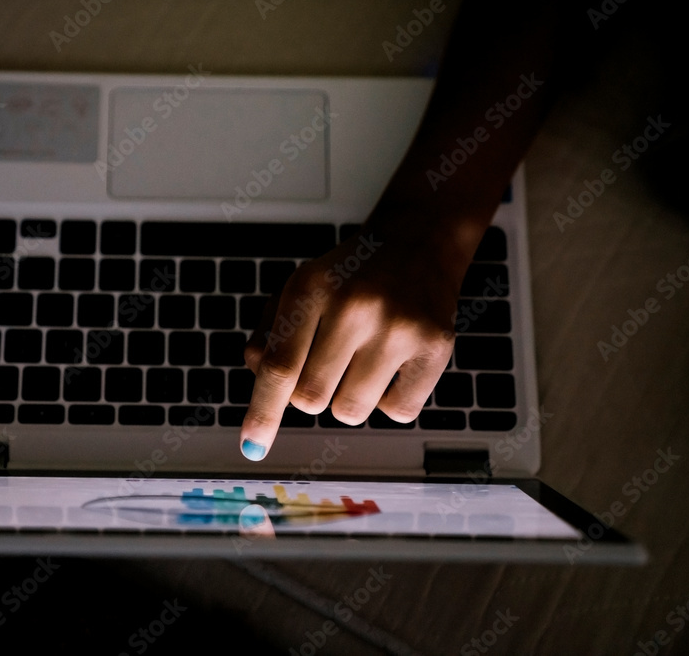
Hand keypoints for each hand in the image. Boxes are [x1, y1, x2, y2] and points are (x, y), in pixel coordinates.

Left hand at [238, 225, 462, 460]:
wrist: (416, 243)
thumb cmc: (348, 277)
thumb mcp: (298, 291)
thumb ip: (270, 337)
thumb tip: (259, 380)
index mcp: (311, 288)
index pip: (280, 366)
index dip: (263, 412)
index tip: (252, 446)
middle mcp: (355, 306)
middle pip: (311, 398)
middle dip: (308, 395)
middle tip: (325, 365)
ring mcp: (398, 327)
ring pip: (351, 411)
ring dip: (347, 400)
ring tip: (360, 361)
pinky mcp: (435, 345)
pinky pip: (398, 412)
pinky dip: (389, 400)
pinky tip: (391, 365)